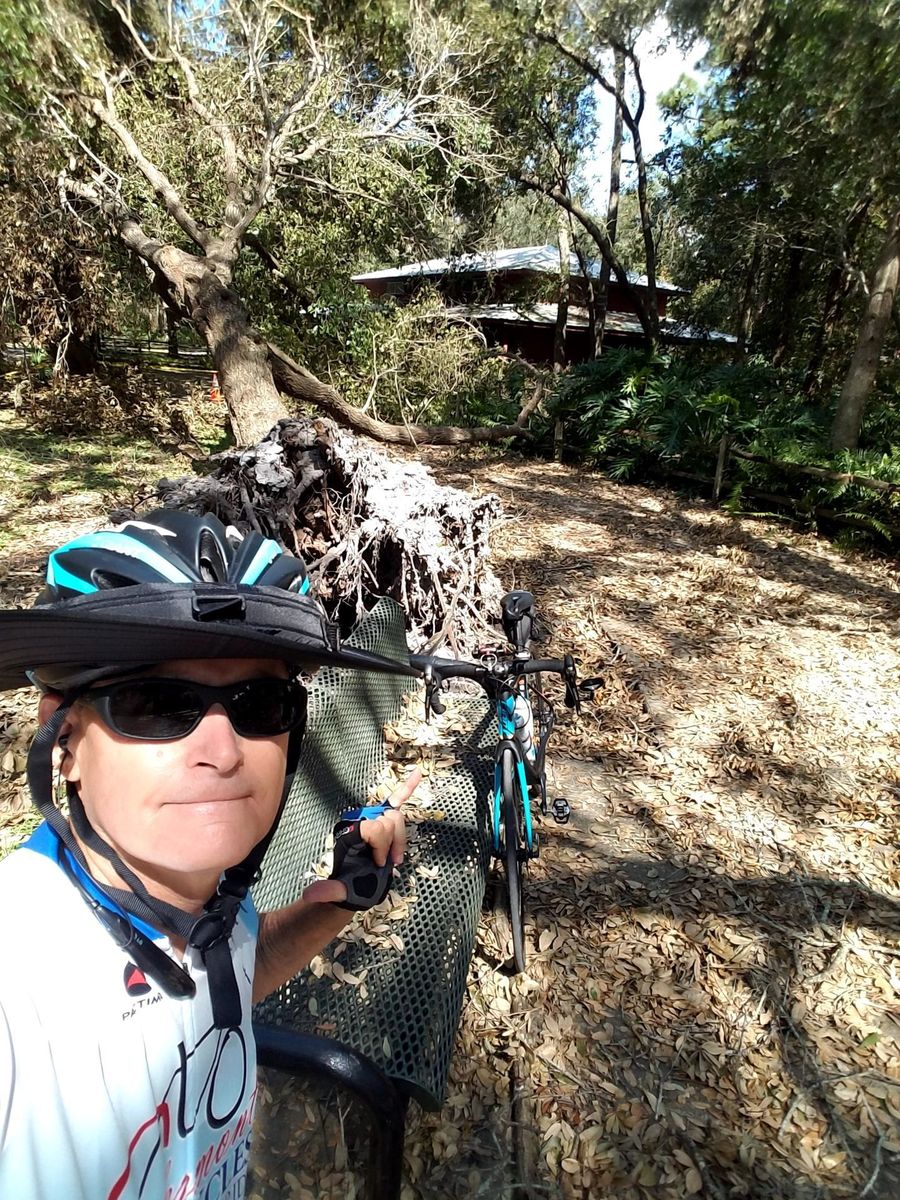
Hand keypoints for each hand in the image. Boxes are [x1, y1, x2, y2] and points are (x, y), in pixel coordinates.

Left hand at [302, 767, 421, 905]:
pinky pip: (397, 800)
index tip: (381, 863)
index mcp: (351, 834)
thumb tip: (310, 894)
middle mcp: (362, 822)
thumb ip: (328, 891)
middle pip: (388, 820)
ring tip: (396, 857)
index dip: (382, 846)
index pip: (374, 827)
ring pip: (396, 816)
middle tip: (389, 862)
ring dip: (400, 837)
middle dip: (393, 842)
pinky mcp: (384, 822)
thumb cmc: (347, 887)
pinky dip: (408, 787)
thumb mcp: (338, 891)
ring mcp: (374, 820)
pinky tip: (419, 773)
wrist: (351, 886)